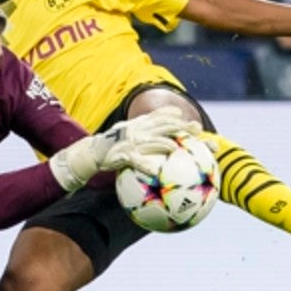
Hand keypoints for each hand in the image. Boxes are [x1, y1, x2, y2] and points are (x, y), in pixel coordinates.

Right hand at [48, 107, 196, 190]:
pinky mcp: (123, 154)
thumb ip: (149, 139)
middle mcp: (138, 129)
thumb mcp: (131, 139)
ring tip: (177, 148)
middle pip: (164, 126)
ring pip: (152, 140)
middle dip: (183, 128)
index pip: (162, 118)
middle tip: (199, 133)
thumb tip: (169, 148)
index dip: (180, 119)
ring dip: (166, 143)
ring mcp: (131, 141)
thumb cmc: (114, 149)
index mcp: (141, 125)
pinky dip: (146, 166)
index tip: (198, 126)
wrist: (91, 153)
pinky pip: (137, 161)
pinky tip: (156, 173)